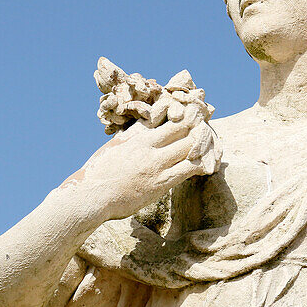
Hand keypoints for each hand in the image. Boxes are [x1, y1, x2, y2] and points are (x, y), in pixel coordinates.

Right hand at [68, 102, 219, 222]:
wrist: (91, 196)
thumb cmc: (100, 171)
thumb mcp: (115, 146)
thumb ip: (132, 134)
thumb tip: (146, 124)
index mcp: (137, 135)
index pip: (166, 115)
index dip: (183, 112)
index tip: (194, 110)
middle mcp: (148, 146)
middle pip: (182, 127)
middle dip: (197, 124)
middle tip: (209, 123)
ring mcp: (156, 164)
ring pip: (189, 146)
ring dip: (203, 143)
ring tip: (215, 142)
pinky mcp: (161, 183)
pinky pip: (188, 169)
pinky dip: (201, 164)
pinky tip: (209, 164)